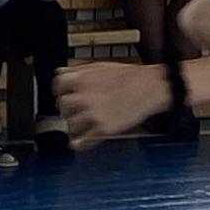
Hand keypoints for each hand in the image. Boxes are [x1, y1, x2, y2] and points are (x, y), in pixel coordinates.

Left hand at [55, 62, 171, 147]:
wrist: (152, 88)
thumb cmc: (131, 77)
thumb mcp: (100, 66)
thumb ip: (78, 70)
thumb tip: (60, 72)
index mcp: (81, 79)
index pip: (57, 86)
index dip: (62, 91)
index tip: (65, 94)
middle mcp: (83, 97)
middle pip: (62, 107)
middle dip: (69, 108)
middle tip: (78, 109)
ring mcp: (92, 114)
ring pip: (70, 125)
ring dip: (76, 125)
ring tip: (85, 122)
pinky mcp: (102, 130)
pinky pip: (81, 141)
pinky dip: (79, 143)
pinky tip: (80, 141)